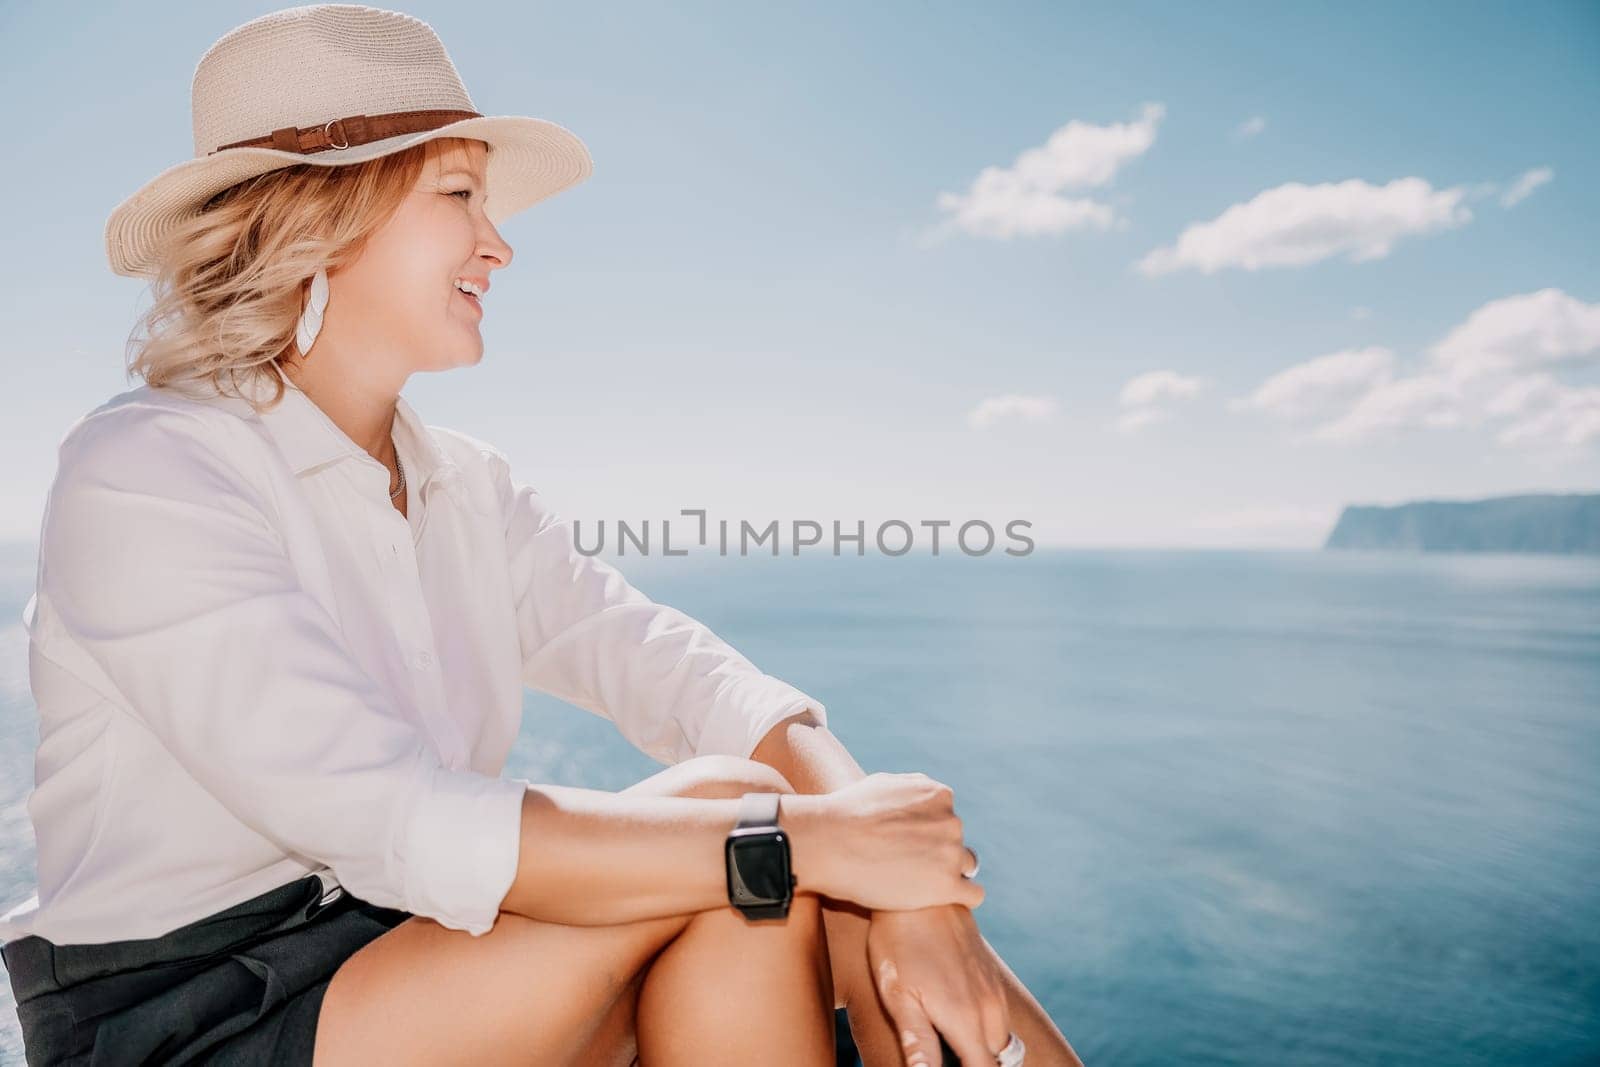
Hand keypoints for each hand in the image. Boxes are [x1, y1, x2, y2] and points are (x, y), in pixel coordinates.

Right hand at [801, 772, 983, 911]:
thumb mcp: (882, 785)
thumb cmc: (846, 814)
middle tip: (906, 870)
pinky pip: (974, 895)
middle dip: (937, 855)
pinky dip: (961, 899)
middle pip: (956, 843)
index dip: (928, 835)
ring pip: (965, 868)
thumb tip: (926, 794)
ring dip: (947, 876)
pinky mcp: (947, 885)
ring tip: (918, 887)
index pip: (947, 818)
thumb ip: (910, 789)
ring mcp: (951, 853)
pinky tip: (940, 902)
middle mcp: (951, 820)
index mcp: (939, 795)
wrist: (828, 843)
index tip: (906, 848)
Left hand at [868, 904, 1011, 1066]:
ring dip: (982, 1044)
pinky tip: (955, 1010)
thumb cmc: (899, 946)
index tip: (952, 1065)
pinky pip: (998, 1013)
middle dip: (975, 1061)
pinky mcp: (991, 973)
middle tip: (946, 1051)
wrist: (920, 892)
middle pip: (995, 1057)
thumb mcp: (899, 996)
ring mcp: (994, 987)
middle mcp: (988, 1006)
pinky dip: (984, 1025)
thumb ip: (918, 1043)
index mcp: (965, 1018)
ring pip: (1000, 1036)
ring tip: (949, 1036)